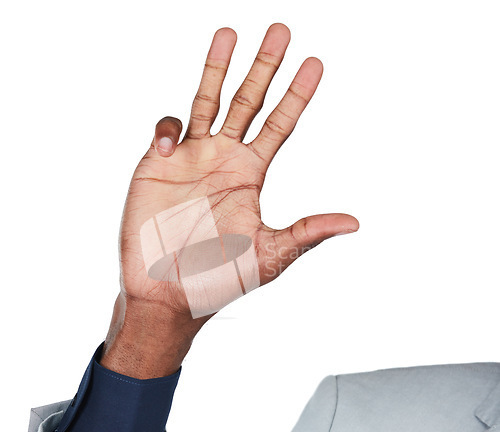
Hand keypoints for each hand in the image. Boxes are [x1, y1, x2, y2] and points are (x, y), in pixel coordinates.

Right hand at [101, 23, 358, 377]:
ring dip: (217, 69)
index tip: (316, 64)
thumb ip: (308, 232)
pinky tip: (172, 145)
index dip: (298, 96)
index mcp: (250, 175)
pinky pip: (168, 131)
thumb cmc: (218, 280)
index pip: (279, 125)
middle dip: (264, 67)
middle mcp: (224, 159)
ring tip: (229, 33)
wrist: (168, 292)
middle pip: (248, 102)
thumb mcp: (270, 255)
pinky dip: (170, 128)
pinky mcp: (158, 165)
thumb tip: (355, 222)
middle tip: (282, 30)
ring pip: (207, 102)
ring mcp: (191, 159)